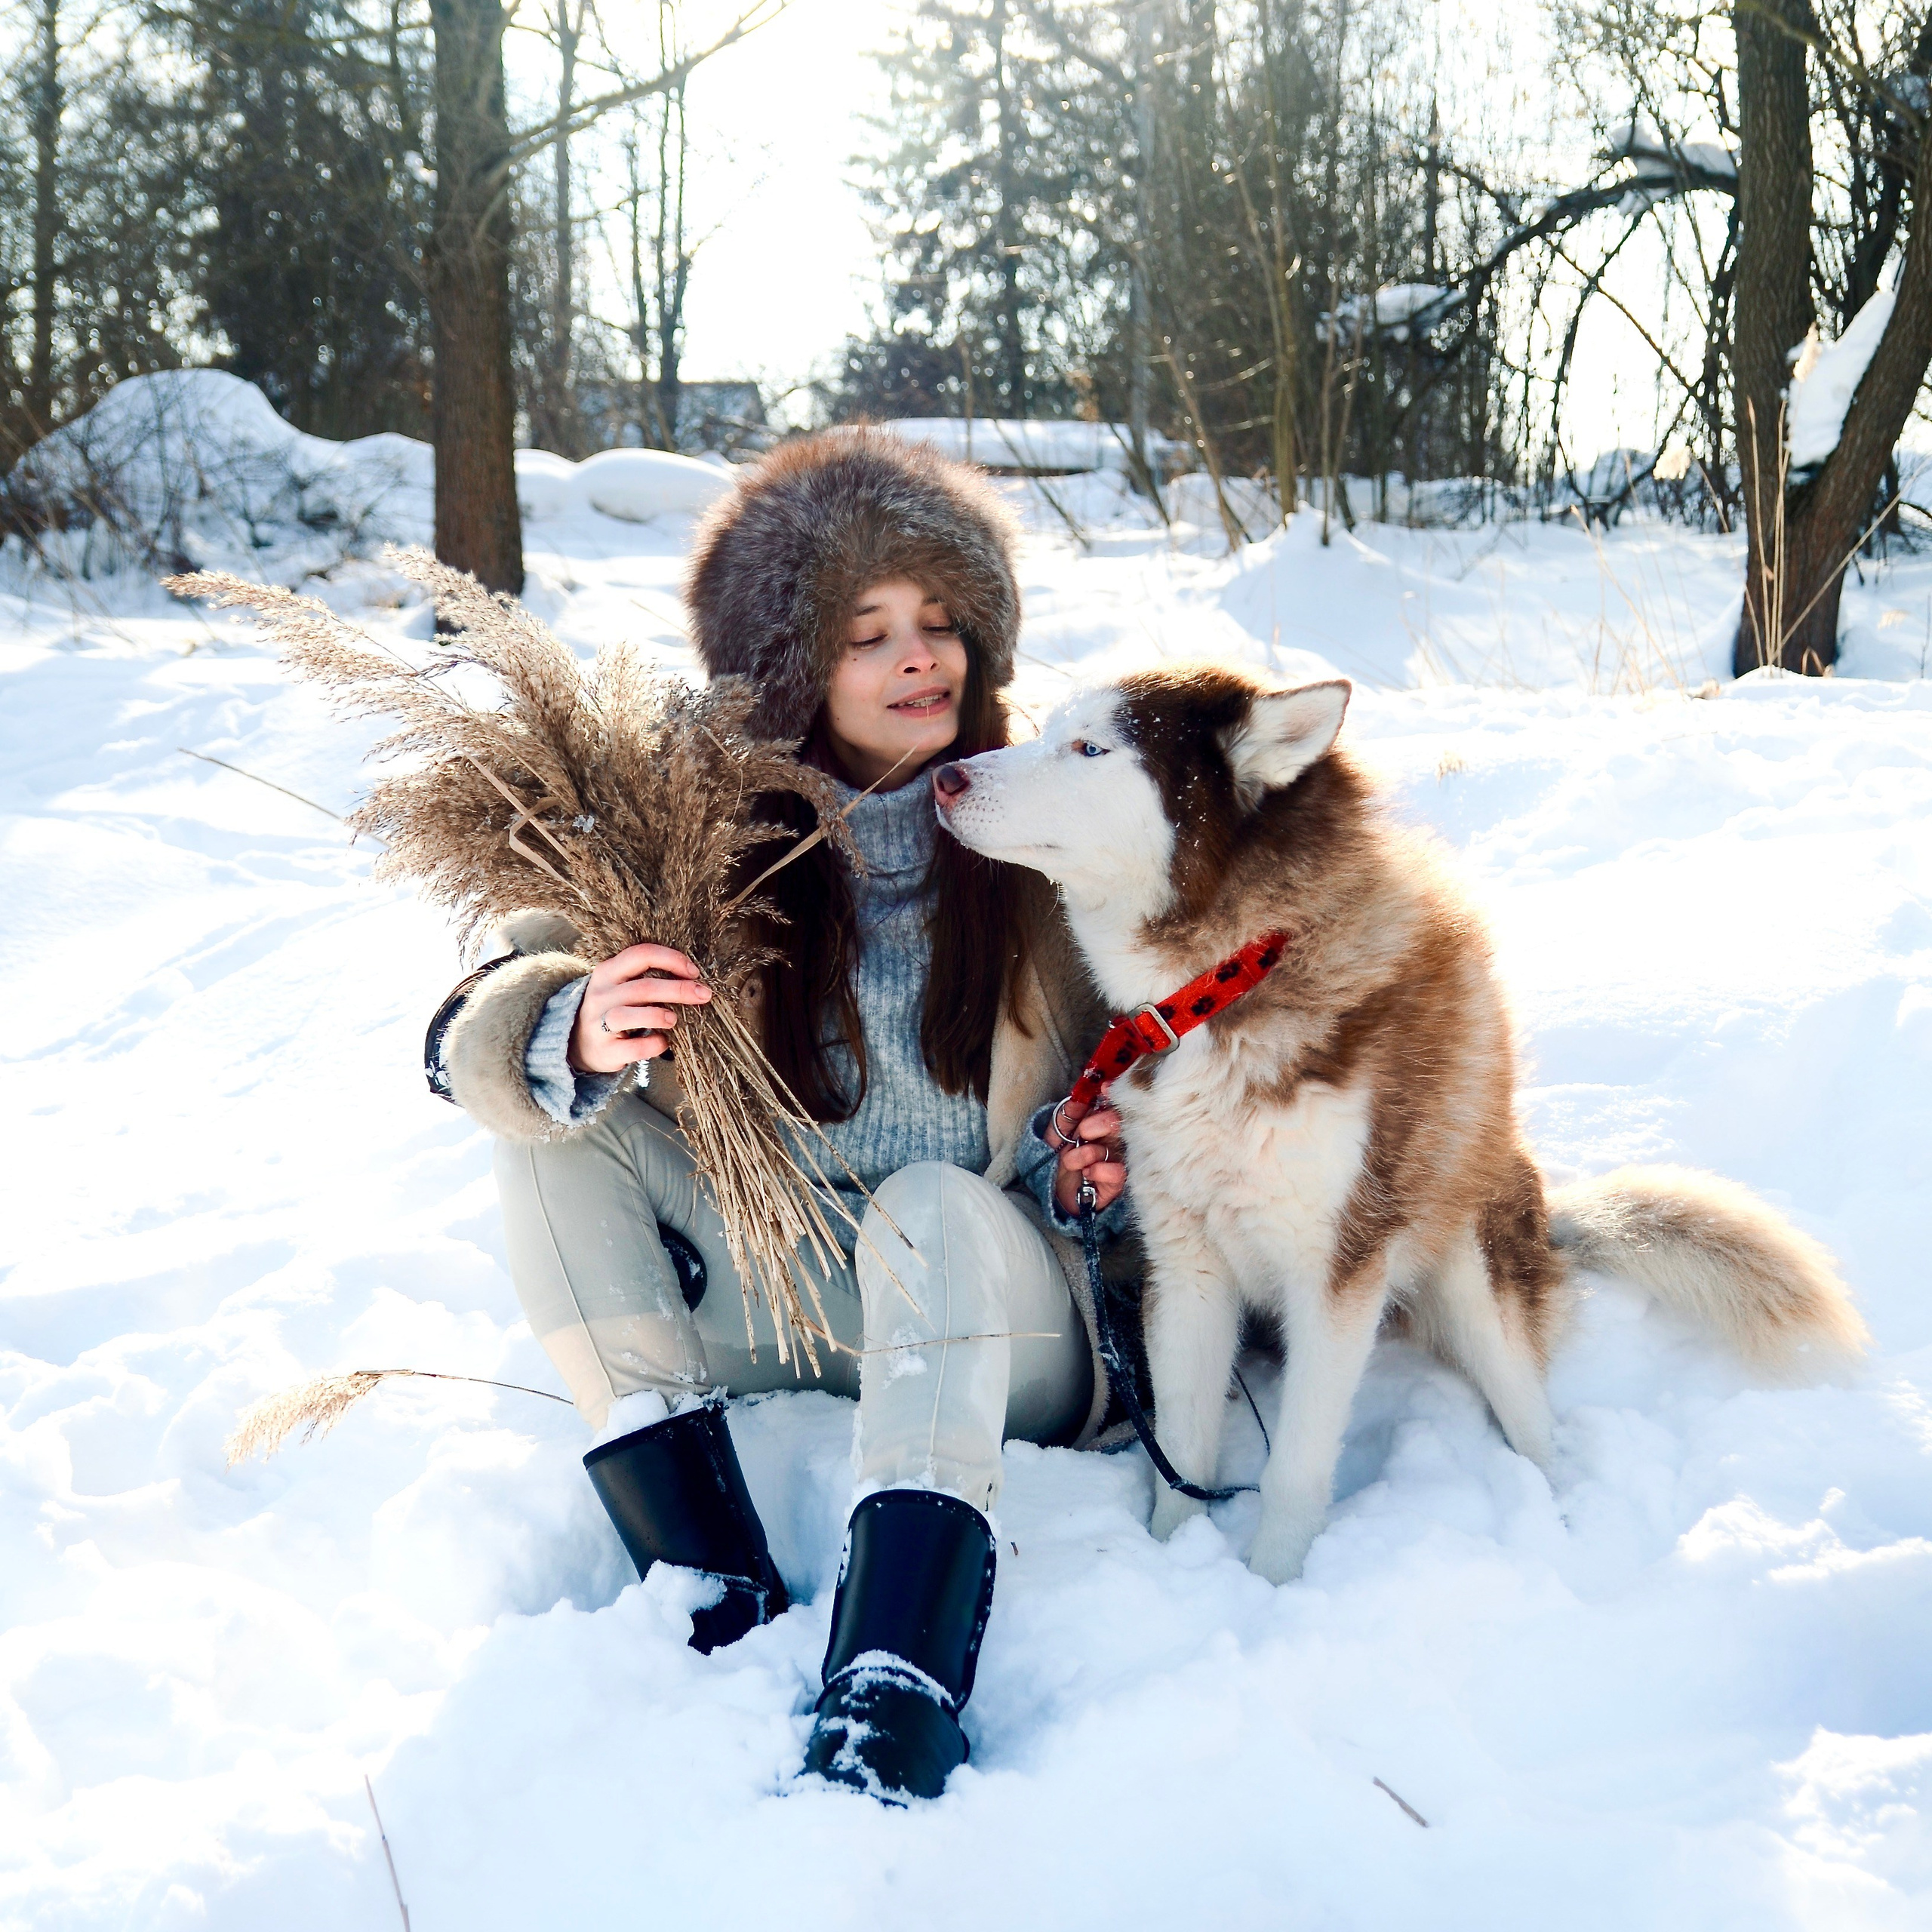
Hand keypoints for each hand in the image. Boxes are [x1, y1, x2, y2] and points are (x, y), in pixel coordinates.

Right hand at [569, 943, 711, 1074]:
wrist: (578, 1042)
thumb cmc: (613, 1008)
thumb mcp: (621, 985)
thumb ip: (647, 977)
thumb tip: (693, 978)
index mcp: (608, 972)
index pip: (641, 955)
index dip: (671, 960)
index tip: (694, 972)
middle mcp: (601, 994)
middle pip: (643, 987)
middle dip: (678, 989)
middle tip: (704, 994)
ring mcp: (599, 1022)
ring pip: (629, 1015)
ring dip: (659, 1015)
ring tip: (674, 1019)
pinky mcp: (605, 1050)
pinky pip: (633, 1047)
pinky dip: (653, 1044)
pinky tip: (663, 1042)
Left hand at [1050, 1098, 1126, 1219]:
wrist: (1050, 1189)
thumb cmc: (1056, 1157)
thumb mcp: (1056, 1132)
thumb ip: (1068, 1114)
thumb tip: (1079, 1096)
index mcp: (1100, 1124)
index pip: (1114, 1104)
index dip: (1113, 1094)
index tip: (1104, 1089)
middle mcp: (1113, 1140)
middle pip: (1120, 1122)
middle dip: (1101, 1123)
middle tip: (1083, 1132)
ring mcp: (1117, 1160)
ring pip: (1117, 1148)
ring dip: (1088, 1153)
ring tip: (1071, 1161)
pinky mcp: (1117, 1183)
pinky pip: (1118, 1172)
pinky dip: (1099, 1170)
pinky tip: (1086, 1173)